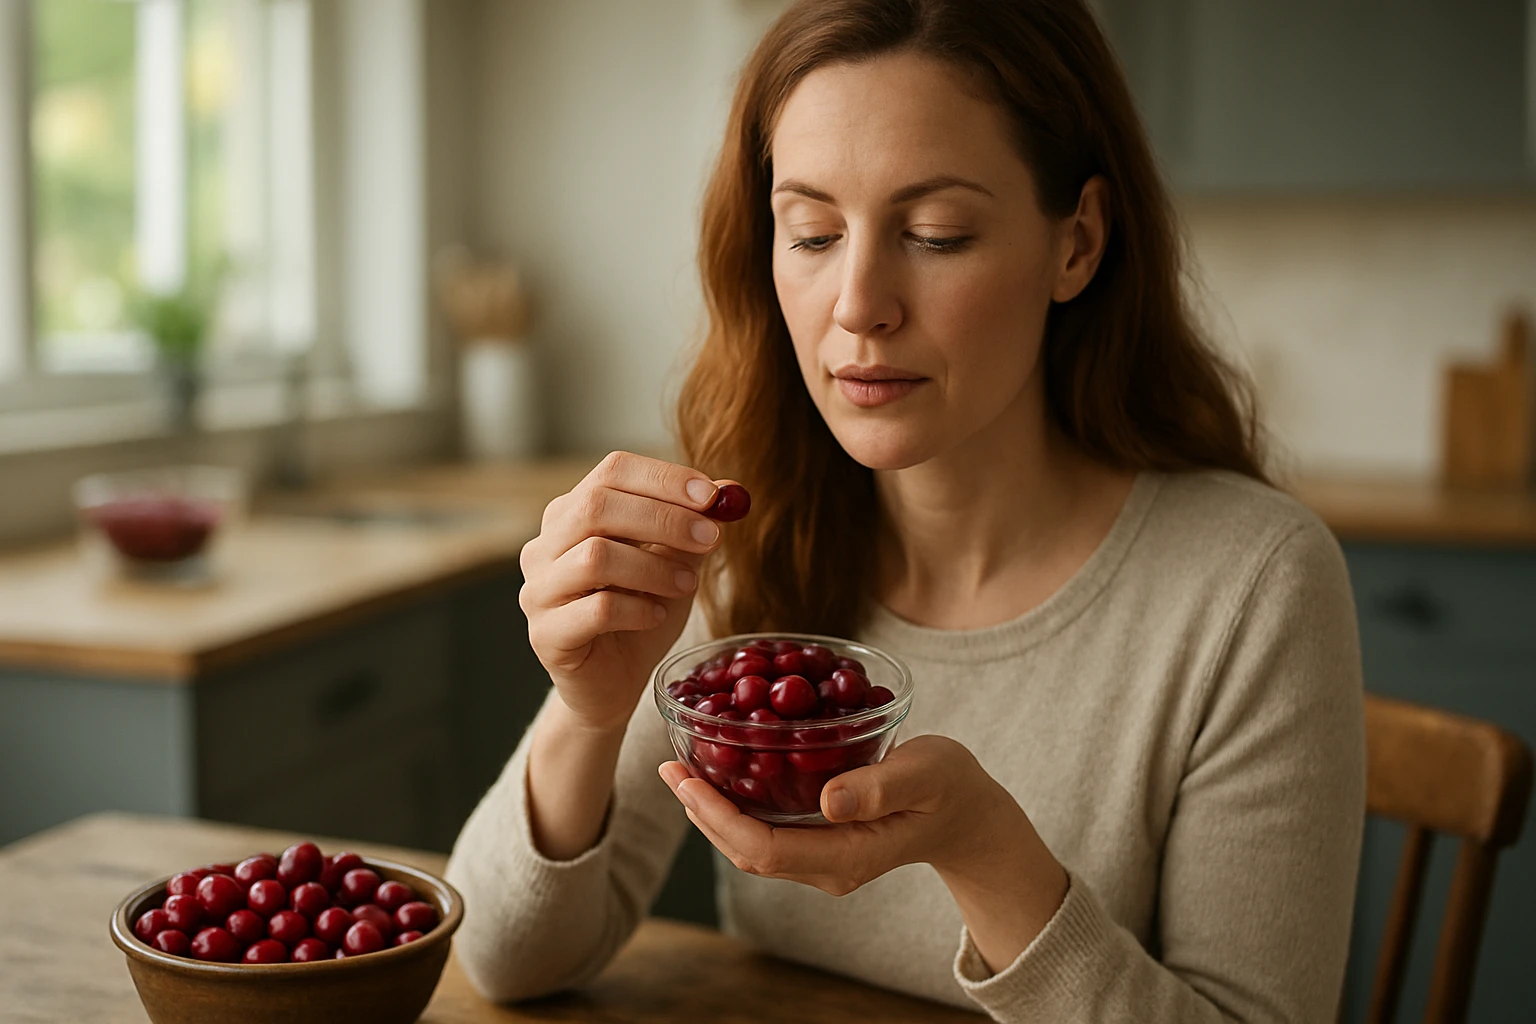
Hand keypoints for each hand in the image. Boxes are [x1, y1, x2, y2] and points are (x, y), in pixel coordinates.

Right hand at [519, 450, 734, 732]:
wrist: (614, 683)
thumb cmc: (640, 614)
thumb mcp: (675, 562)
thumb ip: (693, 526)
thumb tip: (728, 492)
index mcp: (572, 514)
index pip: (612, 471)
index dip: (664, 478)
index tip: (712, 496)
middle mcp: (544, 546)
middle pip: (596, 506)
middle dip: (663, 519)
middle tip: (710, 538)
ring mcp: (538, 590)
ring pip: (594, 557)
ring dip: (654, 568)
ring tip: (688, 586)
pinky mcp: (546, 634)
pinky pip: (596, 610)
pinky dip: (638, 609)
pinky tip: (657, 616)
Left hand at [659, 734, 1068, 971]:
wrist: (969, 815)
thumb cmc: (951, 787)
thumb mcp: (926, 774)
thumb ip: (880, 786)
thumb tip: (828, 799)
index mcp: (847, 855)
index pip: (765, 848)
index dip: (718, 817)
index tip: (686, 780)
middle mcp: (828, 867)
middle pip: (747, 852)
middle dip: (702, 813)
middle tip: (669, 767)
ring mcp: (823, 861)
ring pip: (751, 846)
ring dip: (712, 812)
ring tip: (682, 771)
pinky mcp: (822, 844)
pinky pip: (766, 834)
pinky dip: (736, 808)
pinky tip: (721, 776)